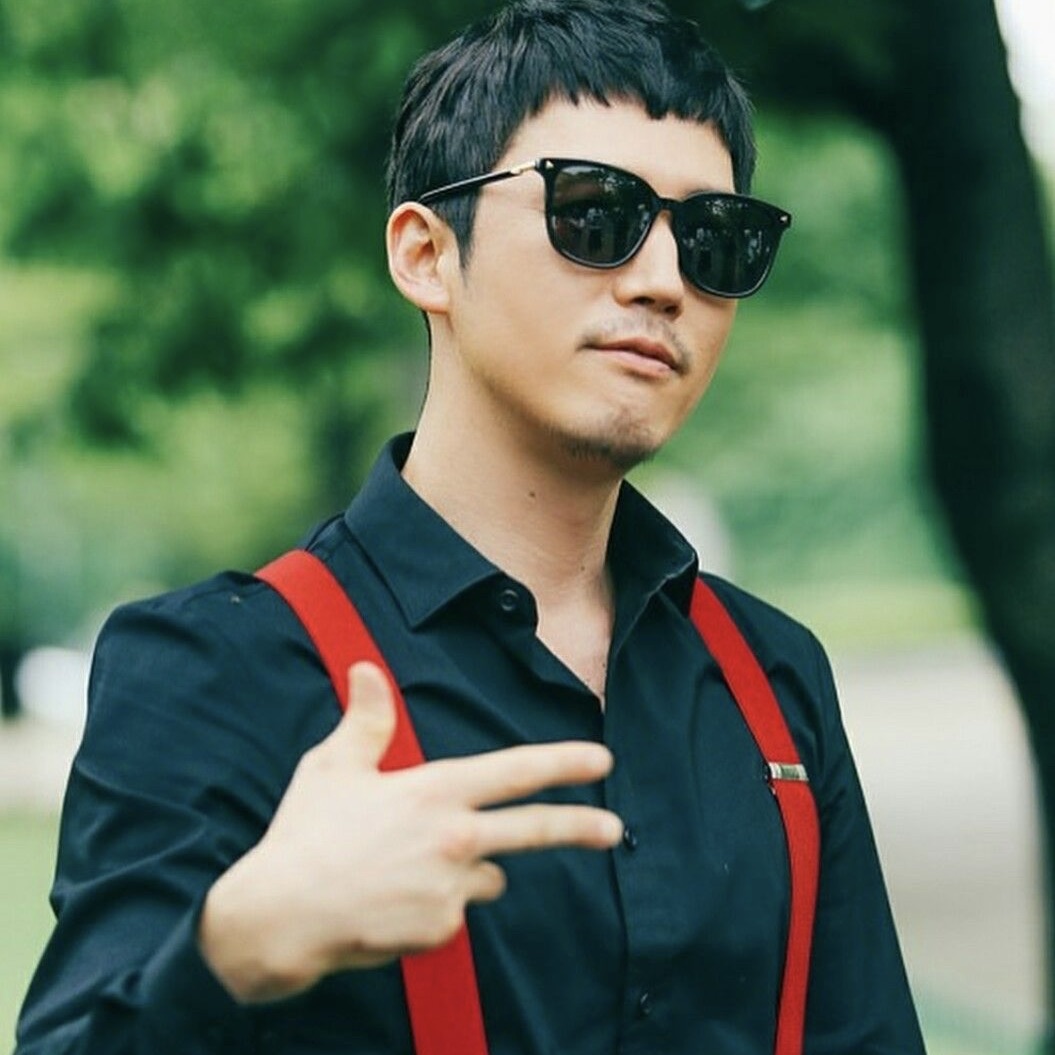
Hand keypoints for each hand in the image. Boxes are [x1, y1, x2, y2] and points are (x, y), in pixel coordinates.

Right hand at [199, 662, 621, 1001]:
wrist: (279, 917)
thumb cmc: (305, 833)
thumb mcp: (334, 766)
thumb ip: (366, 719)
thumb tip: (368, 669)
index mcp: (435, 792)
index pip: (513, 772)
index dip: (561, 763)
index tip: (600, 759)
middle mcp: (454, 840)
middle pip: (532, 830)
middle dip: (580, 827)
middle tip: (614, 829)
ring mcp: (451, 889)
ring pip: (485, 876)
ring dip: (466, 869)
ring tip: (404, 867)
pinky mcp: (439, 930)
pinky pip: (453, 910)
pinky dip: (435, 904)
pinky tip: (390, 899)